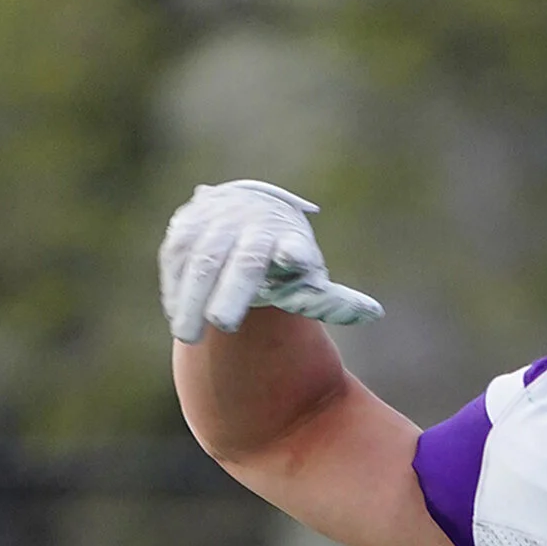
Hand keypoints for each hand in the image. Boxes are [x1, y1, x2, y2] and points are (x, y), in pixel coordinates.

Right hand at [160, 181, 383, 345]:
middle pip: (239, 260)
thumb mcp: (311, 276)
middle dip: (230, 291)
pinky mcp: (188, 221)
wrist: (253, 210)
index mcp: (288, 237)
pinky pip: (177, 252)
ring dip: (190, 295)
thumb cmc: (289, 260)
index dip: (293, 253)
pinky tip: (175, 311)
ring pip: (200, 256)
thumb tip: (372, 312)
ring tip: (187, 335)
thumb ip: (335, 300)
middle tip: (222, 324)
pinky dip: (174, 282)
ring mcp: (217, 218)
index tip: (292, 259)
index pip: (293, 248)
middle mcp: (252, 222)